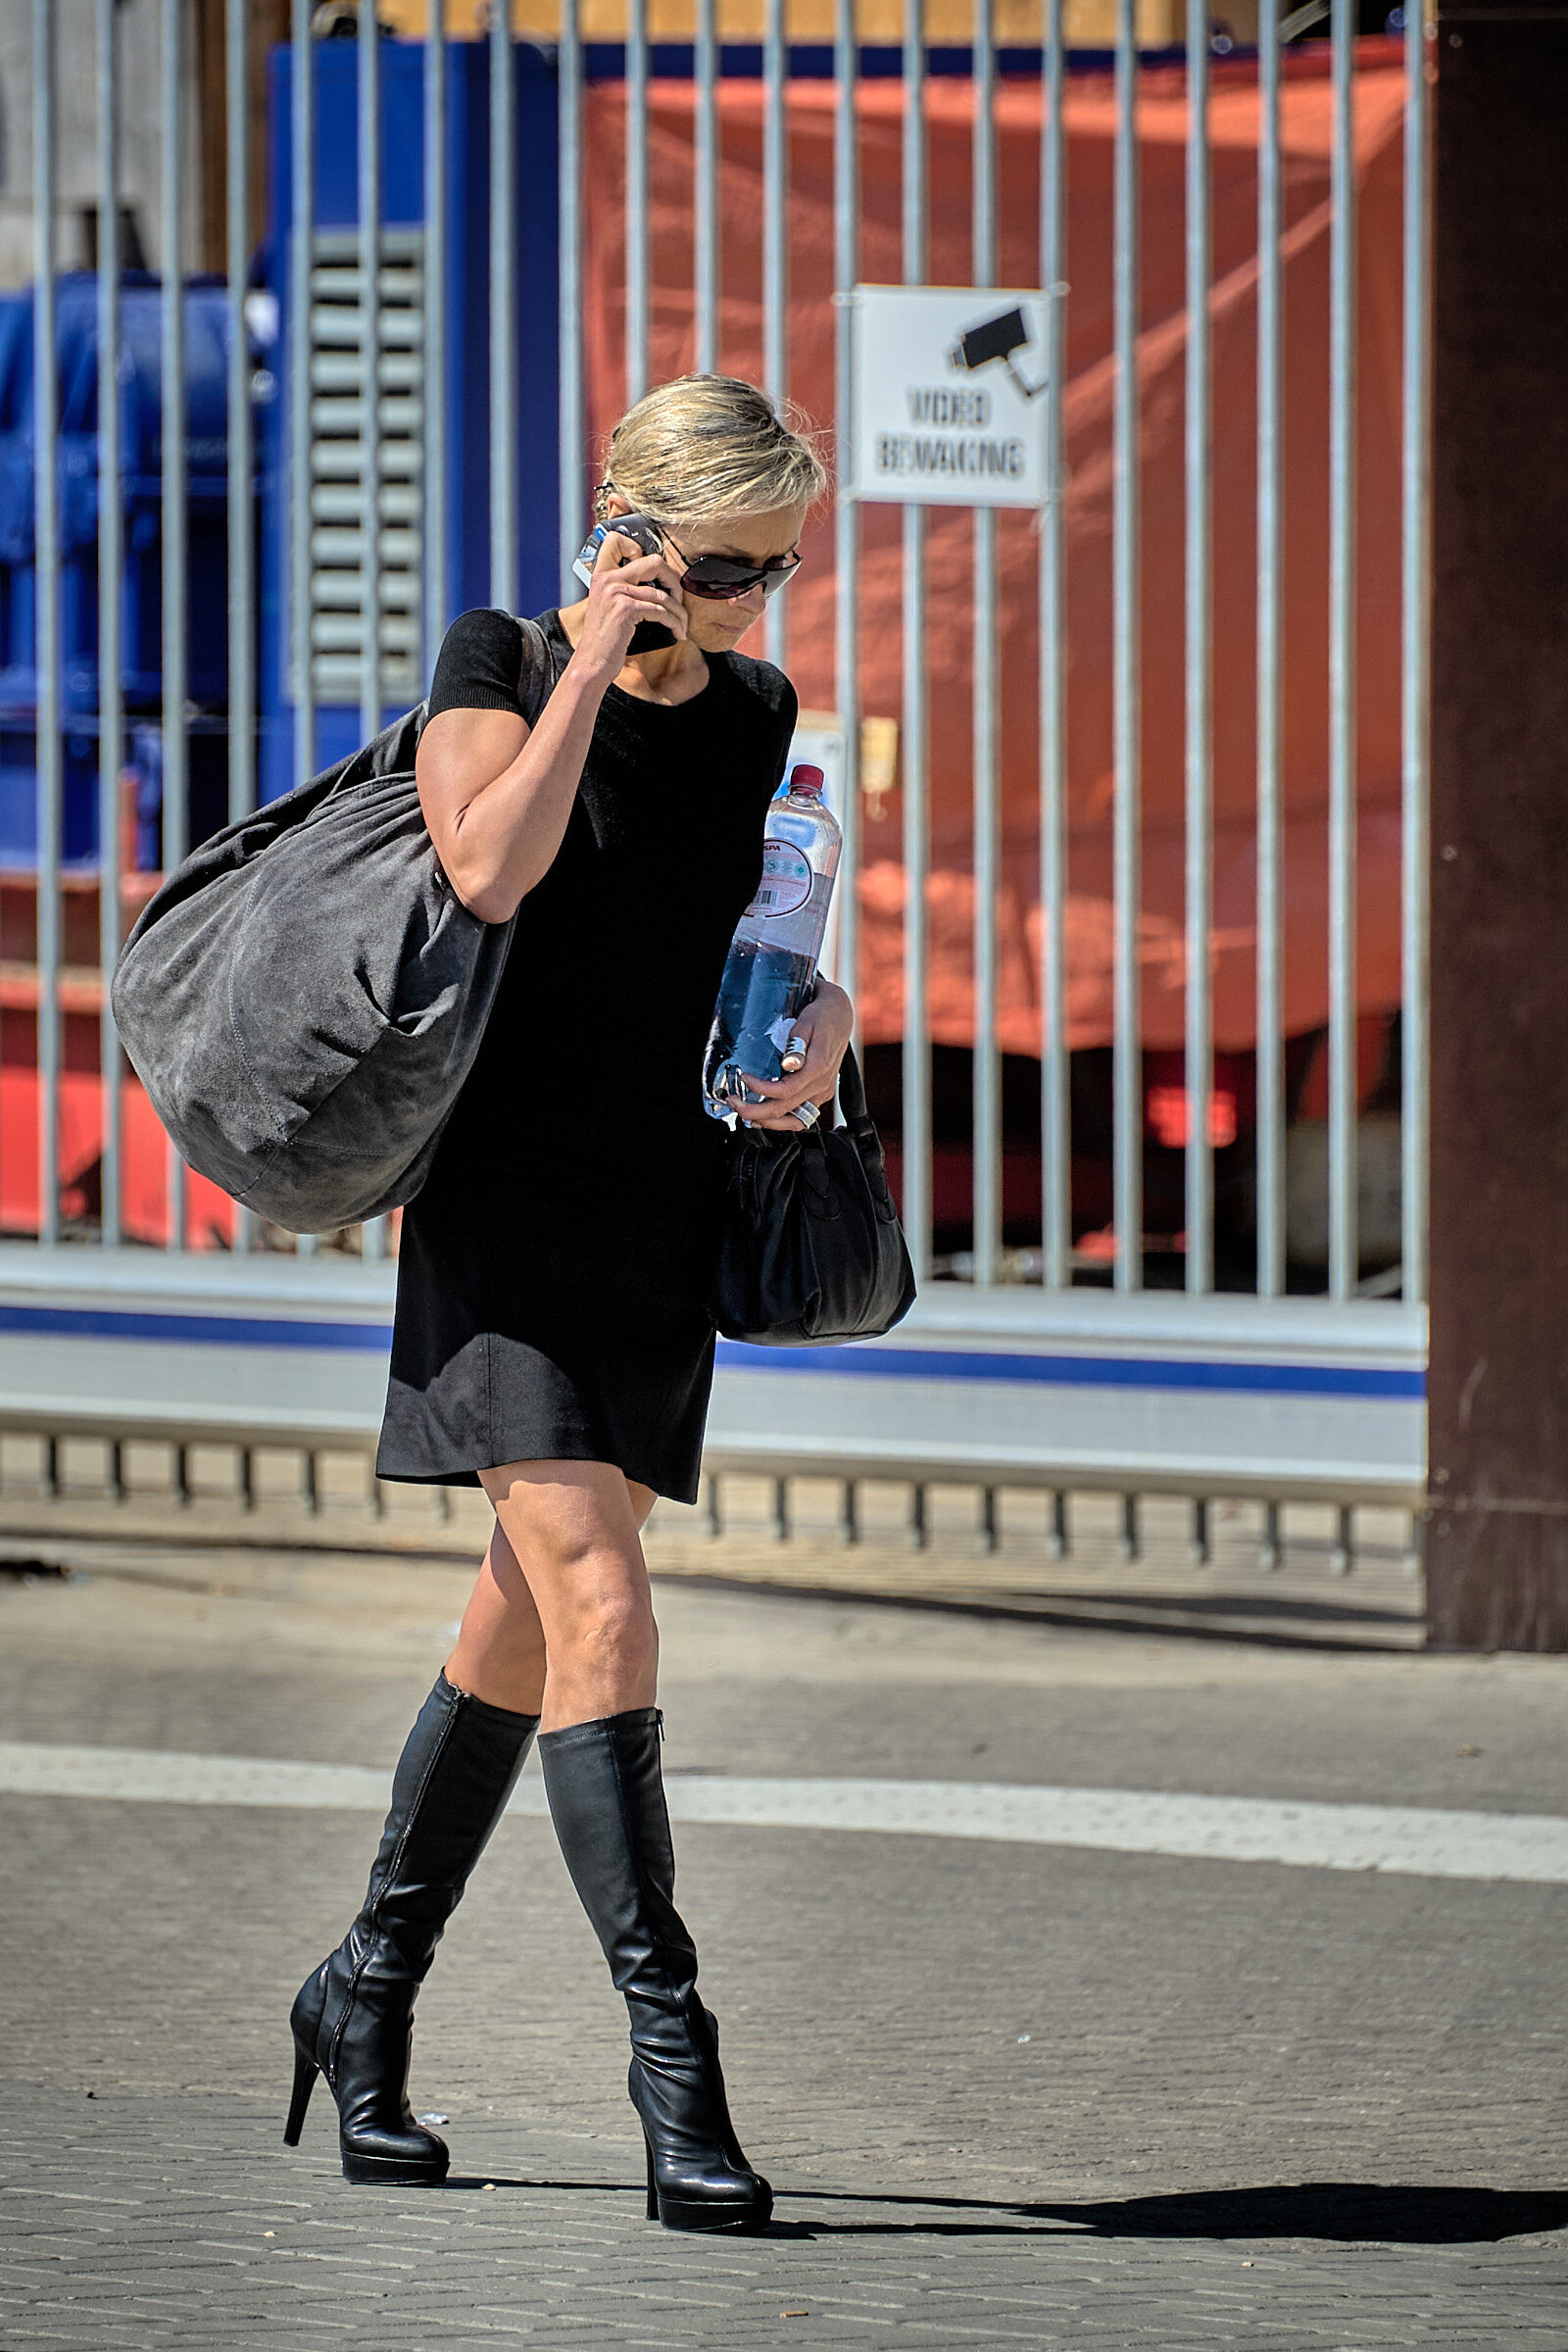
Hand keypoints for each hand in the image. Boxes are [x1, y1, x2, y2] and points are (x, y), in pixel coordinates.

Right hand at [573, 531, 687, 677]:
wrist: (592, 663)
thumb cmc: (604, 639)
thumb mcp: (608, 606)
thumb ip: (623, 589)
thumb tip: (657, 584)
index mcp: (602, 574)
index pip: (616, 540)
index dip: (641, 549)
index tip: (653, 572)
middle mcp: (608, 579)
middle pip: (654, 561)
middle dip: (674, 580)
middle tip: (679, 597)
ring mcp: (616, 592)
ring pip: (663, 594)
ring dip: (679, 612)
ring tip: (682, 623)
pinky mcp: (625, 609)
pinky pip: (661, 611)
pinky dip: (674, 623)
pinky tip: (677, 632)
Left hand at [726, 979, 853, 1132]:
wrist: (841, 1017)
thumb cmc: (822, 1017)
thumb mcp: (806, 1024)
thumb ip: (796, 1046)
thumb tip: (789, 1064)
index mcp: (818, 1067)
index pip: (785, 1090)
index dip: (761, 1089)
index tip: (745, 1078)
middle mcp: (822, 1084)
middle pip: (786, 1109)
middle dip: (756, 1111)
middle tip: (735, 1104)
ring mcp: (823, 1091)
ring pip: (796, 1120)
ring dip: (770, 1122)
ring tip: (748, 1116)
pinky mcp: (822, 1093)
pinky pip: (802, 1115)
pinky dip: (783, 1119)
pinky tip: (767, 1116)